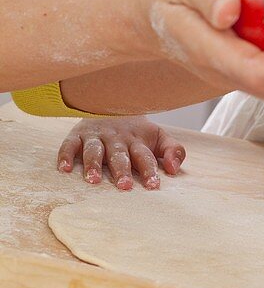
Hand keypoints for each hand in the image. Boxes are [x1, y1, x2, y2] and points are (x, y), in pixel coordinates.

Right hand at [57, 116, 185, 189]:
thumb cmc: (137, 131)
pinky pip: (69, 144)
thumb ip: (173, 150)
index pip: (144, 156)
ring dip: (94, 164)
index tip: (153, 185)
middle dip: (122, 170)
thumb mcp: (159, 137)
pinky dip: (66, 156)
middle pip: (119, 155)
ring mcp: (96, 136)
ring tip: (94, 180)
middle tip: (125, 186)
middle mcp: (116, 138)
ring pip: (94, 150)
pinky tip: (64, 169)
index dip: (149, 170)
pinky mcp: (77, 134)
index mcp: (137, 140)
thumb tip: (174, 169)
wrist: (113, 102)